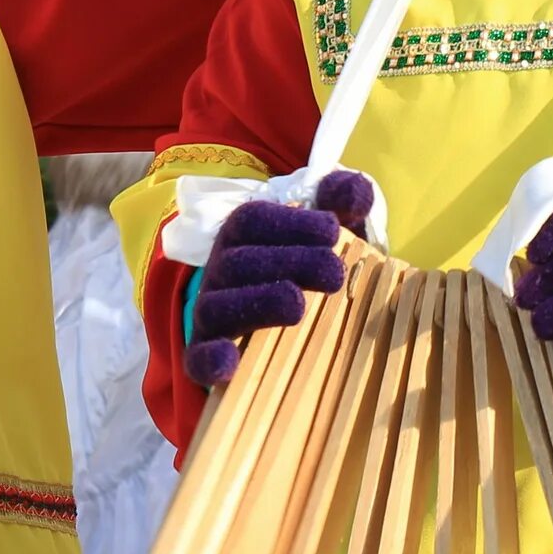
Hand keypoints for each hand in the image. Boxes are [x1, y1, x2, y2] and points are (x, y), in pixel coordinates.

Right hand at [185, 170, 375, 387]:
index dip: (291, 223)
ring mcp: (211, 315)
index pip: (254, 221)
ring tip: (297, 304)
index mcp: (242, 238)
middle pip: (239, 262)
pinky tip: (228, 364)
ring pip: (218, 306)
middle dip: (287, 262)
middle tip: (333, 273)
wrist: (272, 325)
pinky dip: (208, 360)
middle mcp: (221, 272)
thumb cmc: (302, 270)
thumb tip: (354, 189)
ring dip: (257, 303)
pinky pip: (198, 357)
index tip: (333, 230)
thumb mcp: (323, 235)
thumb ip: (338, 205)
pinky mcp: (206, 357)